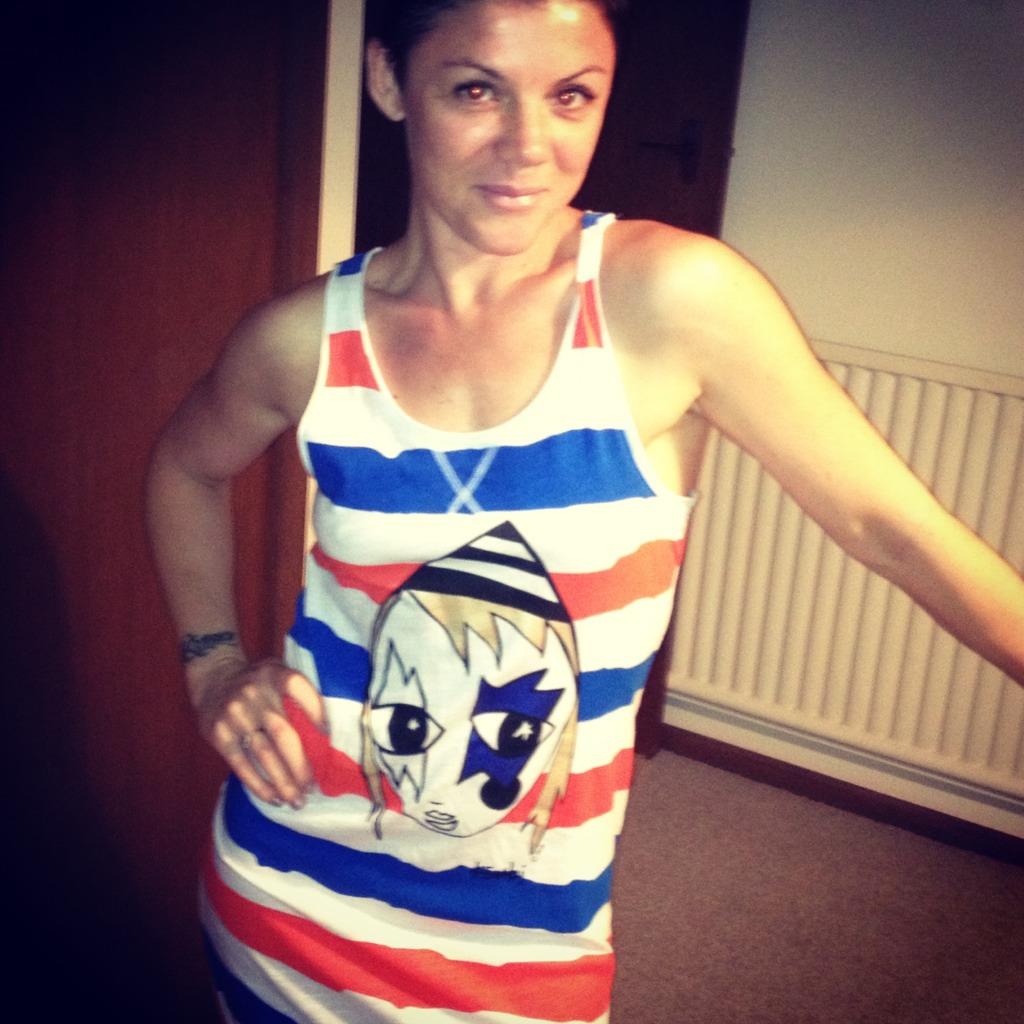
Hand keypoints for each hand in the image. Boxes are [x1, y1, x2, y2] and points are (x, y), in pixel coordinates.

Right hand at [188, 654, 327, 807]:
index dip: (316, 711)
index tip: (328, 736)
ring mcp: (234, 715)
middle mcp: (254, 694)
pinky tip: (274, 798)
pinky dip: (259, 785)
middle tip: (313, 788)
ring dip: (283, 782)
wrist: (213, 678)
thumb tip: (326, 734)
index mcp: (273, 674)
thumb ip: (298, 694)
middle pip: (283, 733)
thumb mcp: (278, 671)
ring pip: (264, 754)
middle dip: (300, 765)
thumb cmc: (258, 682)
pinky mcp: (219, 734)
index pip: (299, 689)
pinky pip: (241, 764)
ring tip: (297, 801)